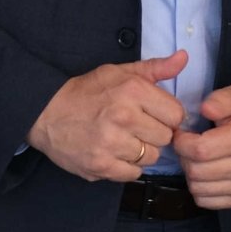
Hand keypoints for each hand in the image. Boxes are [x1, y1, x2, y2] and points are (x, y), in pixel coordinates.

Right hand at [26, 51, 187, 181]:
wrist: (46, 112)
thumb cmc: (87, 91)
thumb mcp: (121, 72)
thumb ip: (156, 68)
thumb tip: (184, 58)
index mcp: (133, 91)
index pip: (176, 114)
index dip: (168, 116)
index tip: (156, 115)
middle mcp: (124, 118)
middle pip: (165, 137)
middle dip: (156, 133)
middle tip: (138, 128)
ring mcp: (111, 144)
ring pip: (151, 157)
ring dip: (143, 151)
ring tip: (126, 140)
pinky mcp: (99, 166)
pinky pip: (133, 174)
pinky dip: (128, 167)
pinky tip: (117, 154)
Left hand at [171, 85, 230, 208]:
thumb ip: (221, 99)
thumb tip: (205, 109)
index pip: (199, 150)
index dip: (182, 142)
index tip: (183, 134)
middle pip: (196, 171)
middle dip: (184, 157)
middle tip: (190, 147)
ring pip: (197, 188)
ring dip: (191, 174)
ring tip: (200, 160)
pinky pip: (205, 201)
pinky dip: (200, 189)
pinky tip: (208, 174)